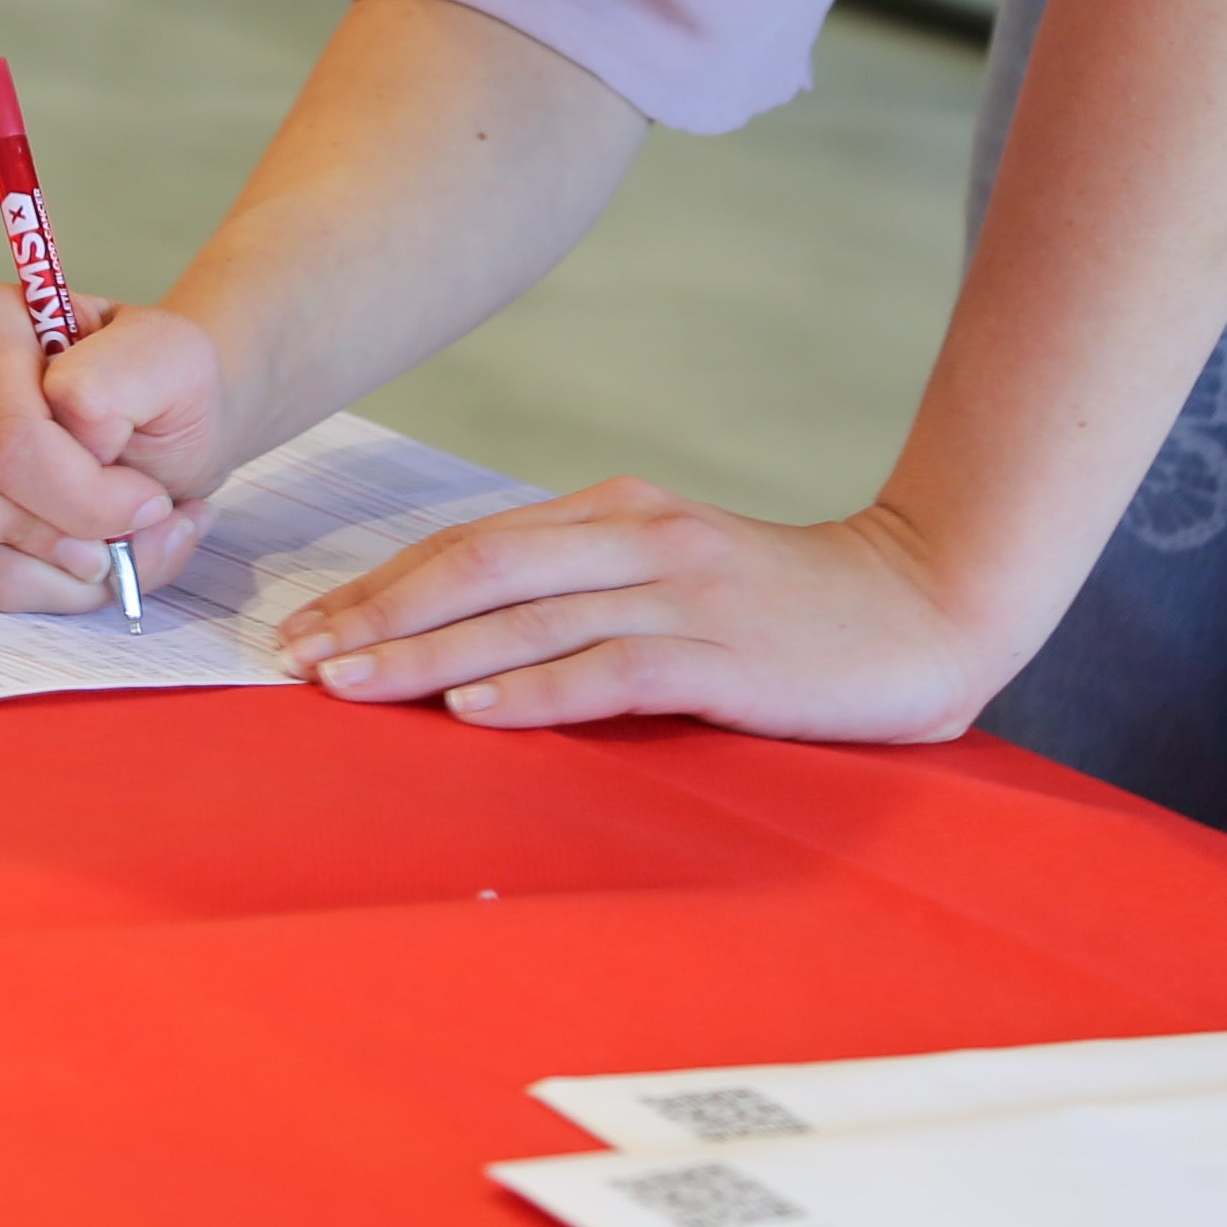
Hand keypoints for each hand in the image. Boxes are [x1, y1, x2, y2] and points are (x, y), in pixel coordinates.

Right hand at [0, 279, 240, 614]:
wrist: (161, 413)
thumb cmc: (158, 381)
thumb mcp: (173, 356)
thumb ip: (123, 380)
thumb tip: (77, 426)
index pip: (5, 438)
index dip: (86, 494)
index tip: (150, 498)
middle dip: (49, 535)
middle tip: (119, 534)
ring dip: (64, 571)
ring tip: (130, 543)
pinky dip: (57, 584)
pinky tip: (102, 550)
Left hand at [270, 484, 1006, 740]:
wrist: (928, 604)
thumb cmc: (791, 609)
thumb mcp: (675, 577)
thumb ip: (589, 592)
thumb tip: (474, 639)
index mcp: (618, 514)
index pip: (472, 544)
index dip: (383, 585)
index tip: (310, 626)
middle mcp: (637, 539)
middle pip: (476, 569)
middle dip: (378, 616)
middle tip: (298, 660)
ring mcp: (680, 593)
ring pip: (524, 619)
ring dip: (426, 656)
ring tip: (349, 686)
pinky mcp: (721, 654)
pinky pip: (607, 670)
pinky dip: (533, 691)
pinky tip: (473, 712)